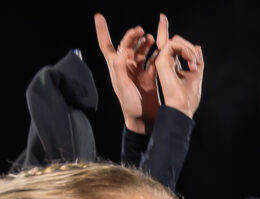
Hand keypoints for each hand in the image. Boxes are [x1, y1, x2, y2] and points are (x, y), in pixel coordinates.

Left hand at [94, 14, 158, 133]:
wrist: (144, 119)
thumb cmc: (130, 106)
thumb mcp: (123, 87)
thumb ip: (121, 68)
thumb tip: (121, 50)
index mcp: (116, 68)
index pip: (106, 45)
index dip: (102, 31)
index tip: (99, 17)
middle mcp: (126, 68)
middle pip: (127, 45)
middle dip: (132, 36)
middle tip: (141, 30)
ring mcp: (138, 72)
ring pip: (141, 52)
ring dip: (145, 43)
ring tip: (152, 39)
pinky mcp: (149, 77)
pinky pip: (153, 62)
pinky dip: (156, 55)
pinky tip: (160, 51)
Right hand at [154, 14, 203, 117]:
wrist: (182, 108)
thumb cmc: (189, 96)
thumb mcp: (196, 73)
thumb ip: (195, 59)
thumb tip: (197, 47)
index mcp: (170, 64)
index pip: (167, 43)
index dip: (163, 28)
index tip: (162, 16)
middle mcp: (163, 61)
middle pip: (173, 40)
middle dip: (189, 47)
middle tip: (195, 63)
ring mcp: (161, 60)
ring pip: (175, 40)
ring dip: (189, 49)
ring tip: (194, 63)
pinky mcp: (161, 61)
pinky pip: (174, 44)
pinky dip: (186, 50)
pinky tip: (190, 61)